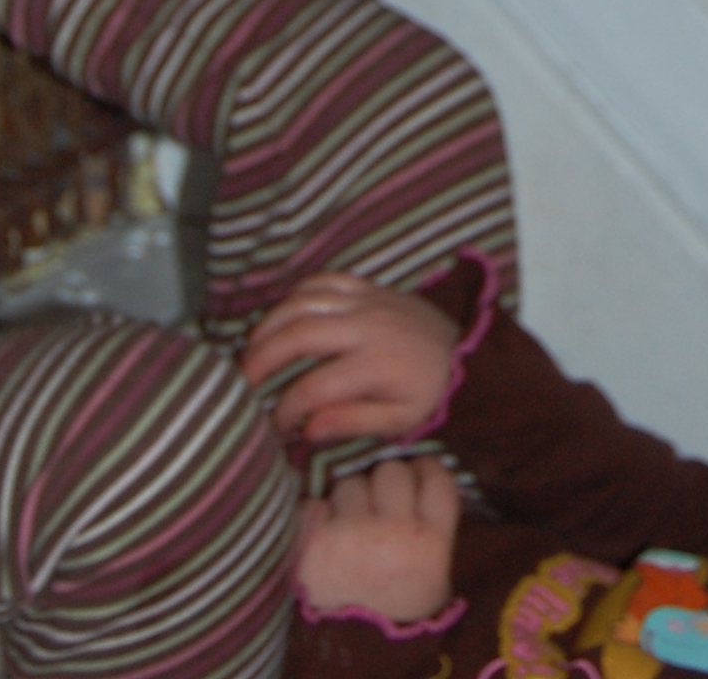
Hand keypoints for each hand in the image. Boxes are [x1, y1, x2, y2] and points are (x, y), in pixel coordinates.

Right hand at [241, 273, 459, 444]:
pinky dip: (295, 295)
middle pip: (299, 334)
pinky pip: (323, 279)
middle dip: (262, 359)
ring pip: (304, 301)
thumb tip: (306, 429)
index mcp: (375, 365)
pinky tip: (280, 317)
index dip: (285, 410)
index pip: (313, 387)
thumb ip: (352, 422)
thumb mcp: (400, 421)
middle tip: (241, 383)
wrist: (466, 350)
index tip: (276, 427)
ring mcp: (366, 300)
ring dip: (269, 324)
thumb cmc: (427, 392)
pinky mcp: (368, 286)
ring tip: (250, 350)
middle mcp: (367, 326)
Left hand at [295, 458, 458, 626]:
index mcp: (430, 546)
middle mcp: (395, 538)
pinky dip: (316, 516)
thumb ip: (432, 516)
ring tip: (350, 531)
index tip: (415, 480)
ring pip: (352, 482)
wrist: (352, 644)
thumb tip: (422, 458)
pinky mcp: (313, 545)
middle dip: (384, 486)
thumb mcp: (433, 566)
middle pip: (393, 471)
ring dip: (349, 499)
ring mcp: (351, 540)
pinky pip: (315, 503)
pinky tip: (323, 535)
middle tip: (378, 514)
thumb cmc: (396, 595)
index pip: (436, 478)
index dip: (424, 472)